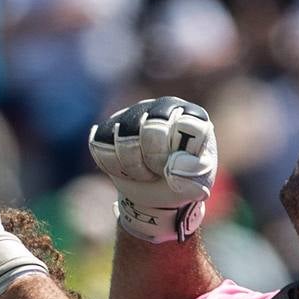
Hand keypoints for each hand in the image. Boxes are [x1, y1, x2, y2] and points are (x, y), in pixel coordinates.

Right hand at [88, 96, 216, 243]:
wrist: (154, 191)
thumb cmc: (180, 182)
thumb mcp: (197, 183)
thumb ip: (195, 173)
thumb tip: (174, 163)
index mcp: (193, 116)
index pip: (186, 126)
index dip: (176, 154)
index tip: (174, 166)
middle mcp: (164, 107)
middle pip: (152, 129)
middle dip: (153, 160)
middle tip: (158, 171)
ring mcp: (134, 114)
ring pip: (123, 136)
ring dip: (132, 166)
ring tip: (144, 171)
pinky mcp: (109, 127)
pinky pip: (101, 145)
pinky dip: (112, 166)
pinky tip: (125, 168)